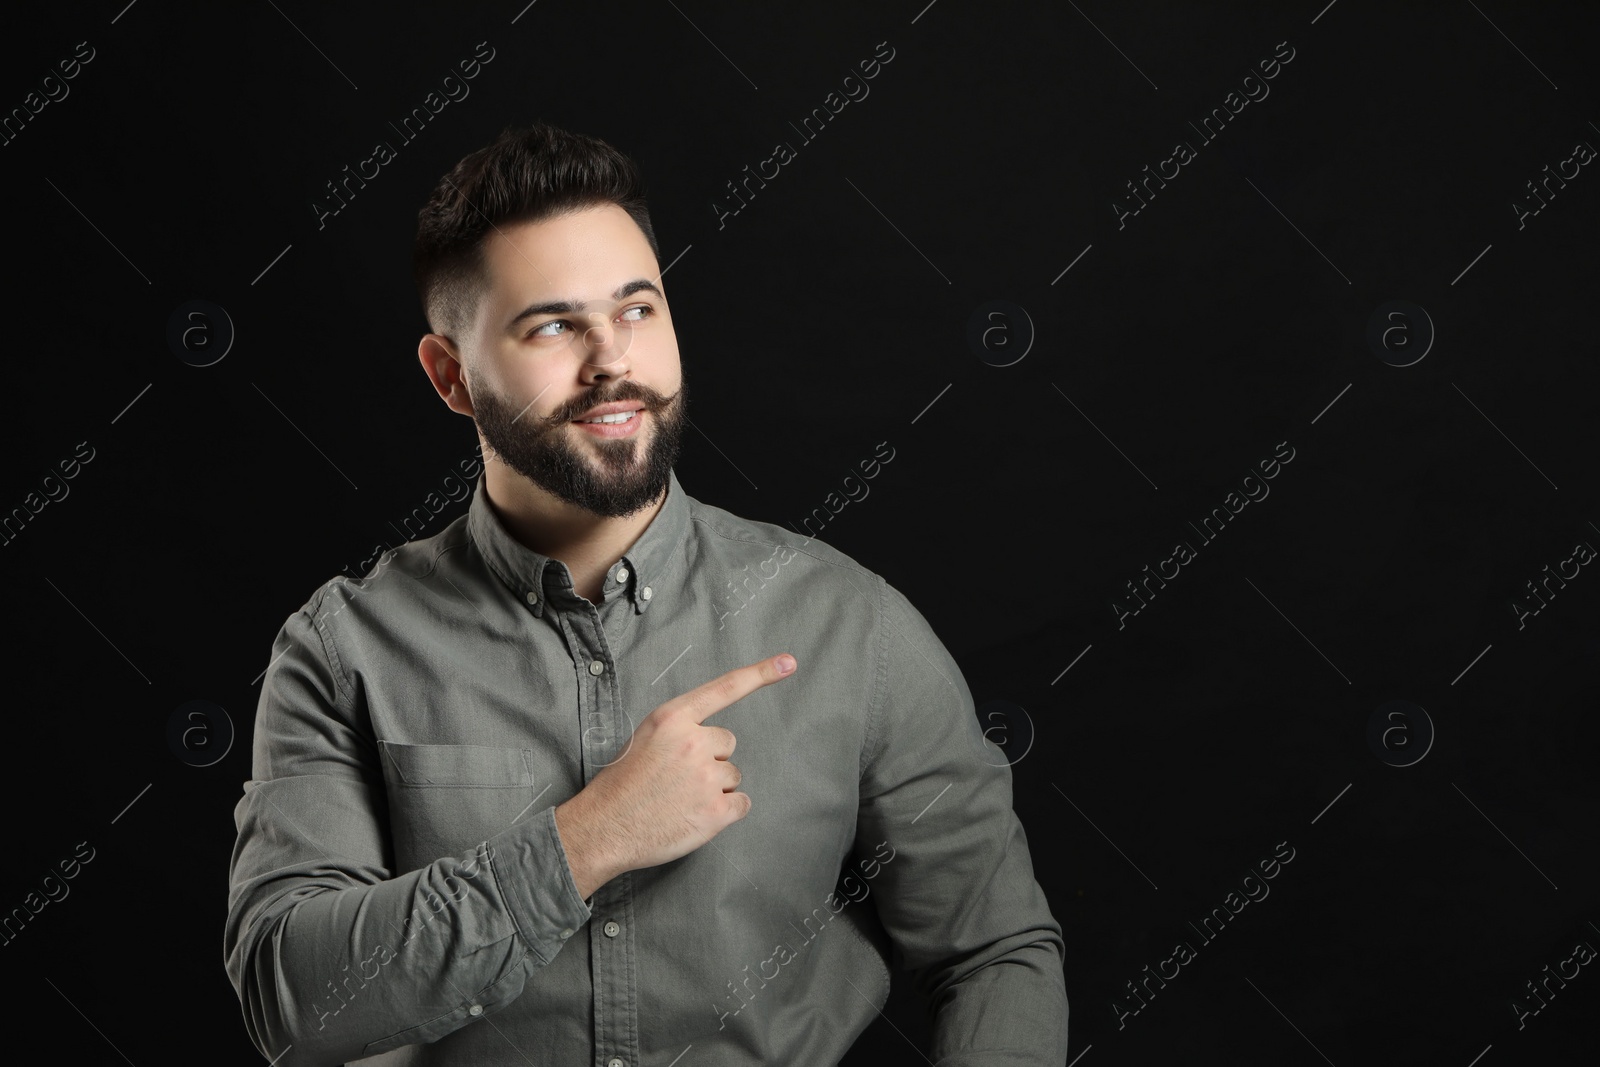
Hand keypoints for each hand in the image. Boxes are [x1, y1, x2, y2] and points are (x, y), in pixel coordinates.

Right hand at [554, 653, 796, 898]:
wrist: (603, 829)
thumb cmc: (620, 787)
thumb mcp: (644, 739)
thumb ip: (678, 732)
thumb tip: (706, 743)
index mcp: (673, 718)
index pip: (724, 689)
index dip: (760, 674)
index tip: (788, 662)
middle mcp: (694, 742)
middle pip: (727, 744)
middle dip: (710, 760)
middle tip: (677, 780)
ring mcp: (707, 777)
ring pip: (732, 777)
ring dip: (714, 789)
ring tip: (679, 801)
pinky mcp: (716, 811)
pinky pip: (741, 804)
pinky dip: (725, 814)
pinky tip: (694, 817)